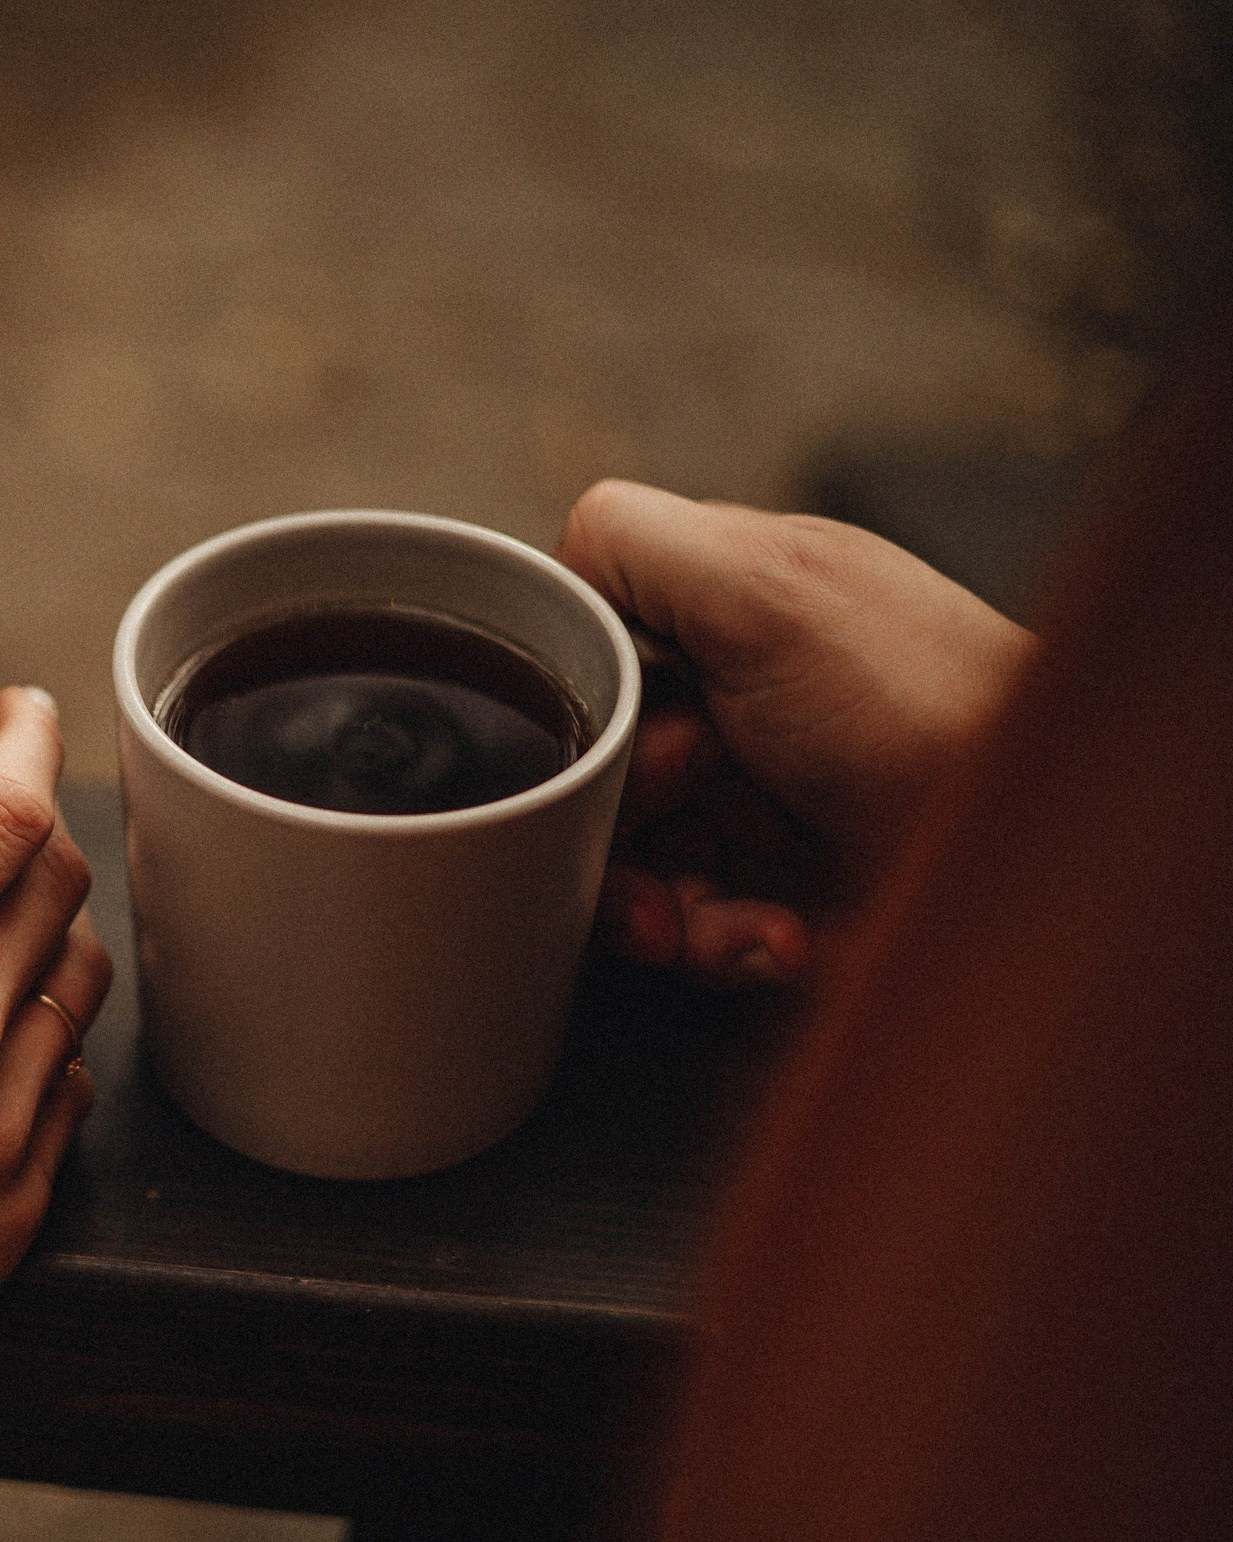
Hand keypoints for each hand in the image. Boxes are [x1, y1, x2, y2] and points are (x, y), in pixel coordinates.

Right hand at [0, 689, 110, 1373]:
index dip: (28, 740)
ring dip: (51, 923)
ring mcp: (6, 1114)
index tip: (16, 709)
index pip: (4, 810)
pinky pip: (70, 1075)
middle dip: (37, 816)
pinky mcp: (23, 1192)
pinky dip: (46, 1031)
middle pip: (58, 873)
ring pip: (80, 971)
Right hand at [557, 480, 1034, 985]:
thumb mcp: (765, 587)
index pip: (588, 658)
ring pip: (627, 865)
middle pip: (592, 774)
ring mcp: (756, 806)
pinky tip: (777, 936)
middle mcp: (738, 706)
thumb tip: (553, 559)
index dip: (583, 713)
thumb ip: (636, 544)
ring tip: (717, 919)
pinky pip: (692, 933)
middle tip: (677, 824)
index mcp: (731, 615)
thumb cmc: (925, 708)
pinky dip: (720, 946)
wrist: (1039, 856)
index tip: (620, 746)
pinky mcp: (777, 895)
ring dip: (657, 907)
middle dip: (610, 825)